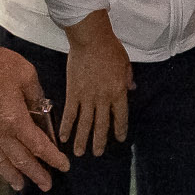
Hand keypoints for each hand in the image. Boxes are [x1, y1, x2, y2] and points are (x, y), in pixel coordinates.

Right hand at [0, 0, 68, 189]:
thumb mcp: (26, 74)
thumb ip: (36, 95)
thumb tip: (42, 109)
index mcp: (16, 120)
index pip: (39, 146)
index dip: (53, 158)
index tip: (64, 167)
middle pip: (21, 160)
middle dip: (35, 174)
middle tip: (47, 185)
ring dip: (11, 176)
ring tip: (20, 186)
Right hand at [60, 10, 133, 156]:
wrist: (91, 39)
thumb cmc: (110, 48)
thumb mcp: (125, 63)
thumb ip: (127, 79)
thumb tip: (131, 89)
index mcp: (118, 92)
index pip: (120, 116)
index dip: (119, 129)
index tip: (118, 139)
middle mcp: (103, 99)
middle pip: (101, 125)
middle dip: (99, 141)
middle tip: (97, 154)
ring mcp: (87, 98)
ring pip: (85, 123)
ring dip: (82, 140)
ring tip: (79, 153)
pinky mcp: (72, 93)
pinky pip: (70, 114)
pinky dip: (67, 127)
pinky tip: (63, 138)